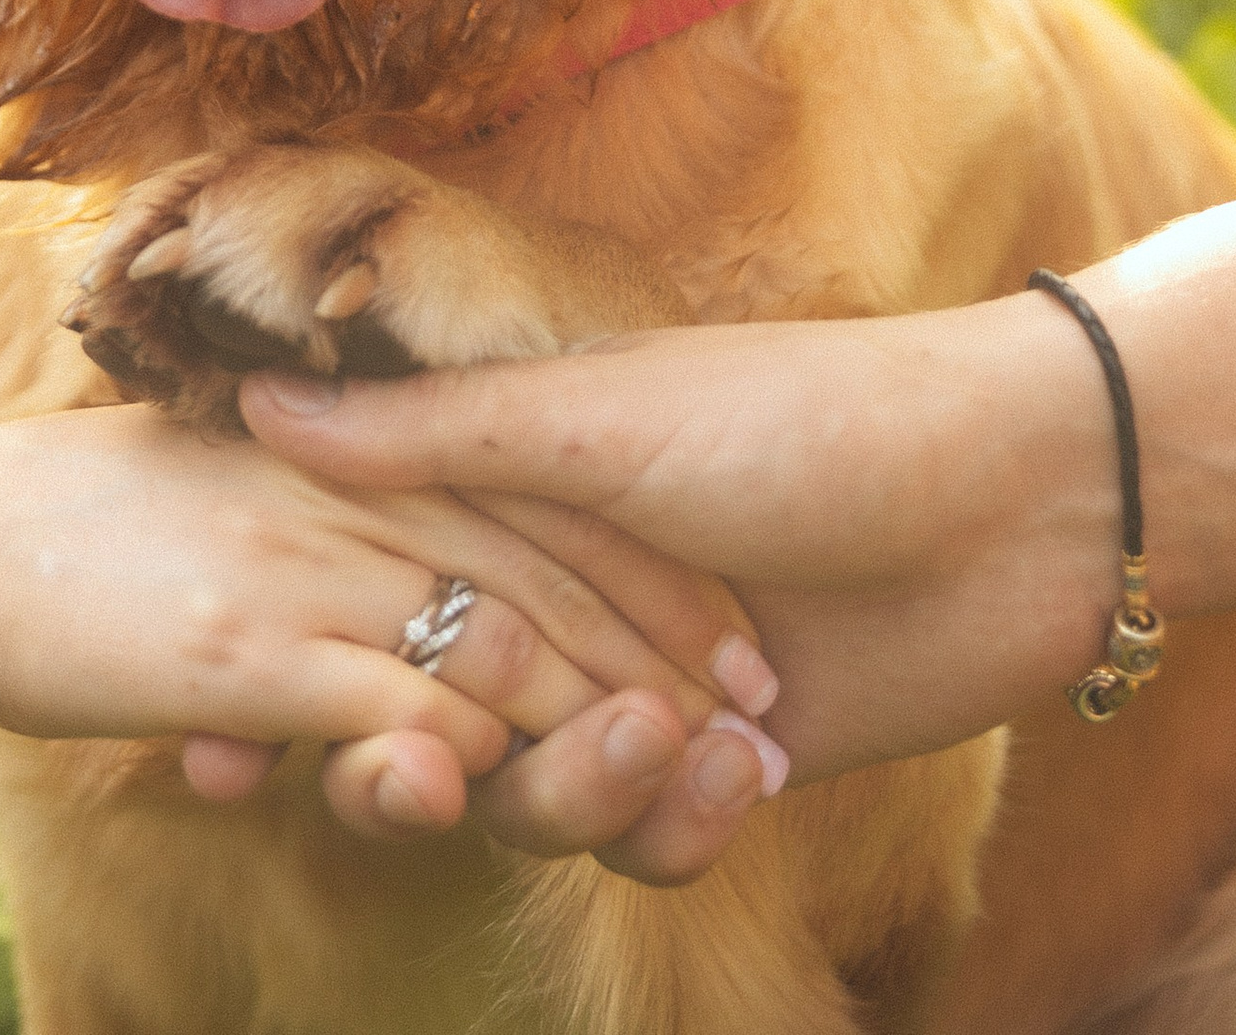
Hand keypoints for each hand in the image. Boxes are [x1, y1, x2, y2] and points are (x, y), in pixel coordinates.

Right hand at [0, 408, 783, 851]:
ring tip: (681, 775)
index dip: (641, 571)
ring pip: (501, 644)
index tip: (727, 638)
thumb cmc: (87, 521)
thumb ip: (338, 511)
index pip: (539, 498)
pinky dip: (481, 756)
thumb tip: (421, 551)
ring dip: (601, 723)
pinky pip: (400, 706)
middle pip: (550, 571)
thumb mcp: (237, 495)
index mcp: (361, 450)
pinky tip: (541, 797)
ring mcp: (311, 569)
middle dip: (659, 655)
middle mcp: (355, 494)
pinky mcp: (261, 652)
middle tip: (749, 729)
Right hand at [240, 303, 1117, 791]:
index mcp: (521, 477)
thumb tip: (252, 401)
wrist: (1015, 497)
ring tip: (656, 749)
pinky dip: (672, 826)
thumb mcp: (603, 411)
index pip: (370, 584)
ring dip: (576, 791)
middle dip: (416, 765)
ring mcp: (646, 668)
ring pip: (540, 787)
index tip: (220, 746)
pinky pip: (650, 832)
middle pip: (438, 708)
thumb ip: (434, 434)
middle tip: (410, 791)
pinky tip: (736, 780)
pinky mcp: (728, 752)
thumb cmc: (802, 414)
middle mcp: (569, 577)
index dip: (300, 666)